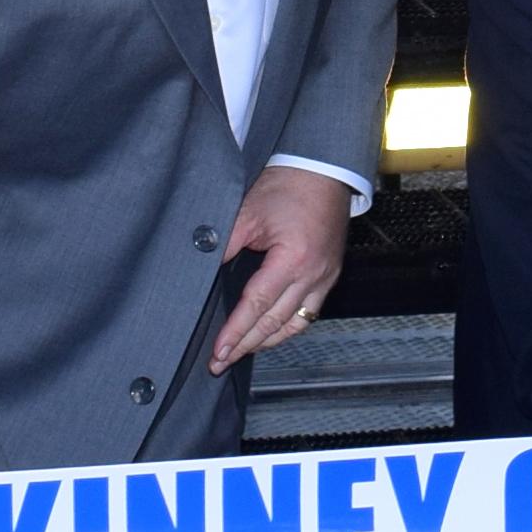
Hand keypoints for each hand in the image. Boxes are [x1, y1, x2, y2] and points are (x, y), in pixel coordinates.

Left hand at [207, 164, 354, 372]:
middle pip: (275, 323)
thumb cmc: (288, 185)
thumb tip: (201, 274)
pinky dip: (286, 327)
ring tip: (241, 352)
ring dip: (266, 342)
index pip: (257, 305)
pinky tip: (269, 333)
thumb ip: (224, 246)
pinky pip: (308, 313)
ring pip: (295, 324)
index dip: (235, 331)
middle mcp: (315, 274)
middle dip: (246, 345)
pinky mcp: (330, 275)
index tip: (218, 351)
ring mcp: (326, 277)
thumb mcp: (247, 213)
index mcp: (294, 259)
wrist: (323, 170)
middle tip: (221, 362)